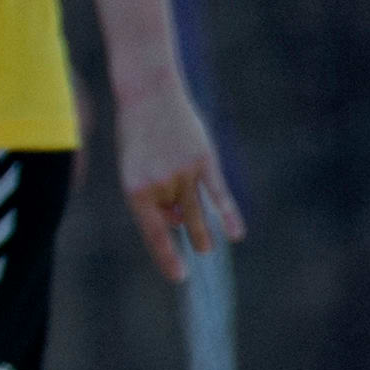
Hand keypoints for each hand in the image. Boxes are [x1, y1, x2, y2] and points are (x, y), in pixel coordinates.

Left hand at [112, 75, 244, 285]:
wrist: (147, 93)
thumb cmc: (137, 133)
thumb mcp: (133, 166)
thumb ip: (154, 194)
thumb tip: (178, 218)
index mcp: (134, 189)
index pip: (153, 232)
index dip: (166, 256)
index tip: (179, 276)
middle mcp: (160, 184)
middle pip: (175, 216)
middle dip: (183, 233)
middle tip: (197, 255)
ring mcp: (183, 172)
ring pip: (195, 208)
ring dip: (200, 229)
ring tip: (206, 249)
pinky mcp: (204, 160)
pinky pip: (218, 194)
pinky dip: (228, 214)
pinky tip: (236, 234)